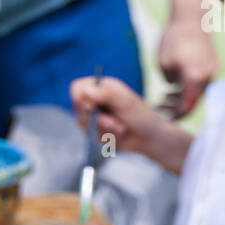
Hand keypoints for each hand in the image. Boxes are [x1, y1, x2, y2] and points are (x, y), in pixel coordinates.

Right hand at [70, 75, 189, 174]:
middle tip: (114, 123)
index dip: (80, 98)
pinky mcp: (94, 131)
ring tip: (120, 128)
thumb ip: (106, 94)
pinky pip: (90, 136)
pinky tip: (116, 135)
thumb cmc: (140, 116)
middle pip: (78, 108)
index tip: (92, 107)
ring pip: (83, 124)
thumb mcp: (125, 101)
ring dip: (103, 129)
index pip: (77, 88)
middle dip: (97, 119)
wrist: (148, 137)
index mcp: (100, 87)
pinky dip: (104, 137)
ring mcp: (93, 116)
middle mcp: (94, 100)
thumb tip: (85, 91)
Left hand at [158, 14, 217, 115]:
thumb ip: (170, 85)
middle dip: (176, 108)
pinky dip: (190, 88)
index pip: (186, 108)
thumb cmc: (173, 38)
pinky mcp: (214, 65)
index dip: (174, 116)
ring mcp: (213, 71)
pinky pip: (202, 83)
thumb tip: (175, 94)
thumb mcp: (163, 65)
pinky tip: (176, 85)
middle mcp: (207, 77)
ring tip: (165, 96)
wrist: (190, 16)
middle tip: (161, 106)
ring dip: (182, 98)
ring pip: (197, 94)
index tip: (161, 116)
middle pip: (193, 103)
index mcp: (195, 78)